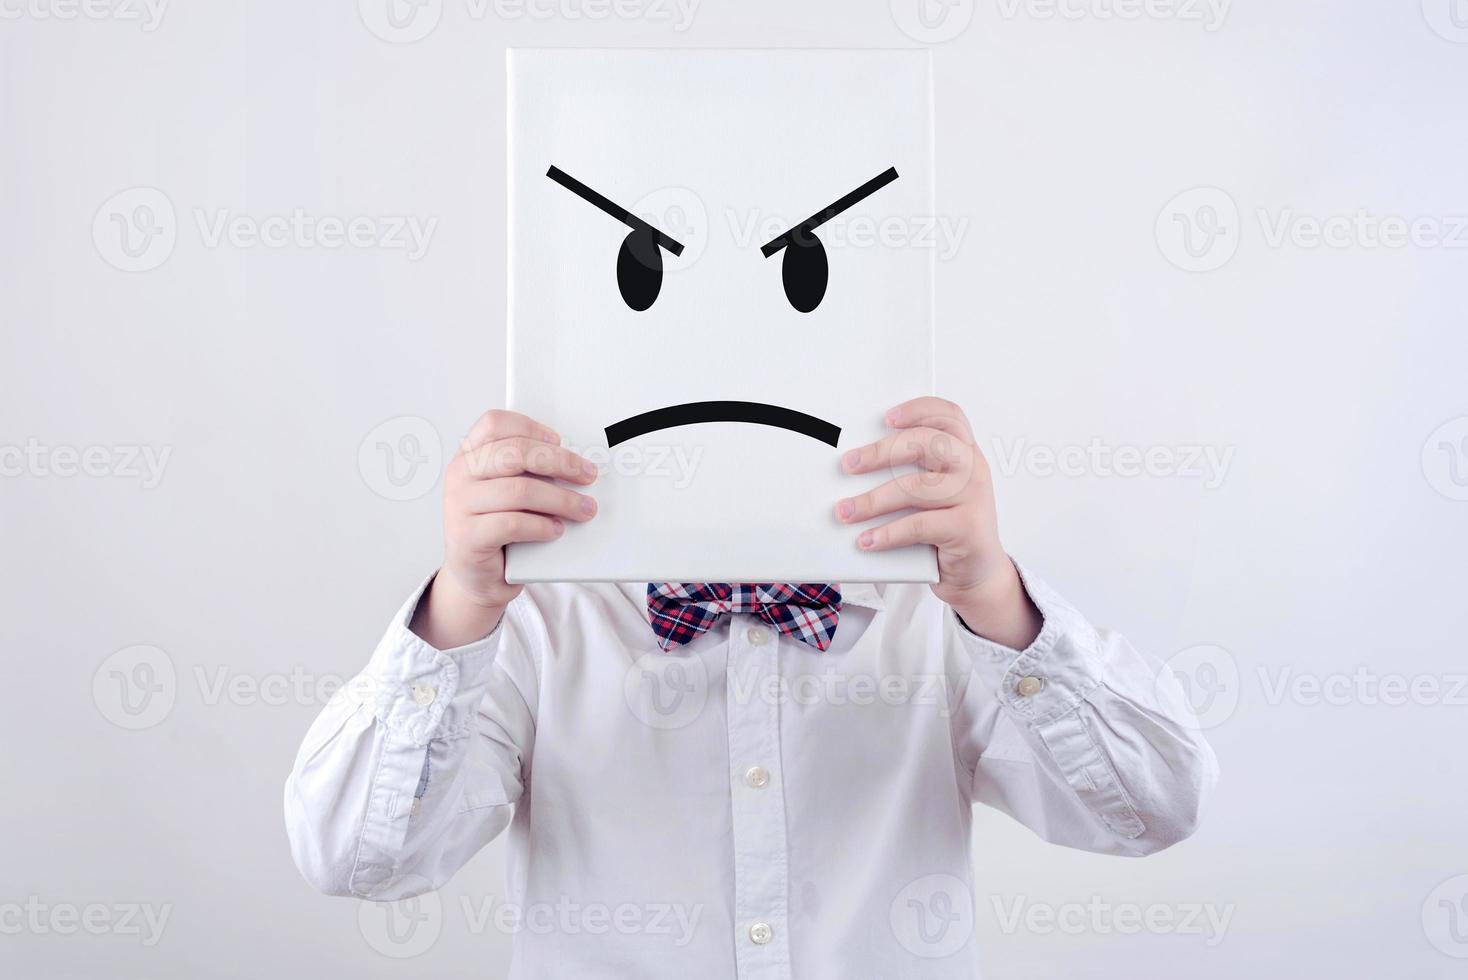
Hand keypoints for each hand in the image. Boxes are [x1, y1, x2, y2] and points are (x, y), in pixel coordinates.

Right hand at [411, 410, 598, 648]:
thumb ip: (528, 471)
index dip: (530, 428)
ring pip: (519, 490)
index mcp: (468, 455)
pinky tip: (557, 530)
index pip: (494, 423)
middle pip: (514, 453)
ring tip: (584, 509)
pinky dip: (542, 526)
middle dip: (560, 462)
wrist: (477, 576)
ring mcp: (459, 505)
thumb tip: (576, 462)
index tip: (559, 442)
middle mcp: (459, 475)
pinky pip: (512, 524)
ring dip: (561, 499)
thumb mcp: (509, 491)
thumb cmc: (499, 527)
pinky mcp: (467, 537)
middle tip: (588, 475)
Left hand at [835, 396, 1041, 649]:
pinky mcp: (968, 529)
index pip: (949, 415)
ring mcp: (974, 497)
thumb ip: (911, 472)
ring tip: (845, 511)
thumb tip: (855, 464)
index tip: (886, 417)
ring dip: (872, 500)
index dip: (919, 409)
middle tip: (848, 464)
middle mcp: (972, 468)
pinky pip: (919, 525)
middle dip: (881, 452)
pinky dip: (888, 533)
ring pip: (916, 487)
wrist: (978, 573)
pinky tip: (867, 540)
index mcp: (964, 451)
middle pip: (927, 443)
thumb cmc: (946, 527)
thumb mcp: (933, 493)